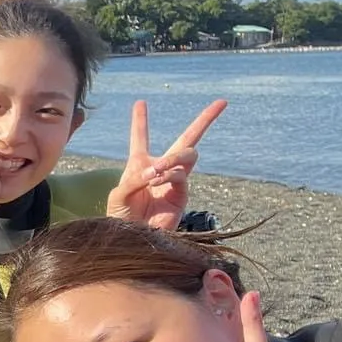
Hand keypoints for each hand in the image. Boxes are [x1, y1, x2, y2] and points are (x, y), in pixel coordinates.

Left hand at [106, 99, 226, 229]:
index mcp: (139, 164)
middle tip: (222, 103)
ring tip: (156, 170)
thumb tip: (155, 171)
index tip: (140, 102)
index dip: (140, 120)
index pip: (140, 137)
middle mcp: (160, 169)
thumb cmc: (120, 217)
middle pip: (187, 139)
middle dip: (205, 120)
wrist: (129, 239)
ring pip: (188, 155)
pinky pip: (181, 176)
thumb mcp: (119, 193)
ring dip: (173, 158)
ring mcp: (174, 181)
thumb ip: (134, 178)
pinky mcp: (182, 195)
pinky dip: (169, 175)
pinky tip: (158, 180)